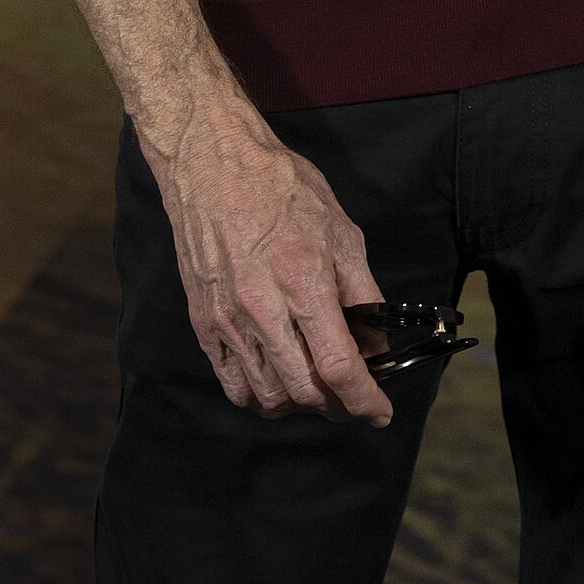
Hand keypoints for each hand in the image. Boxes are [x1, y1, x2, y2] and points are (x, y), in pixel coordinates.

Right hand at [146, 98, 393, 424]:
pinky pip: (233, 385)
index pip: (338, 366)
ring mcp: (228, 323)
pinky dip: (260, 397)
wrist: (214, 168)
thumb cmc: (284, 191)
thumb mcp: (341, 231)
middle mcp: (263, 311)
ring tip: (319, 391)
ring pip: (268, 396)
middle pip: (303, 391)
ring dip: (300, 404)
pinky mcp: (203, 326)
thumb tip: (376, 341)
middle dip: (336, 406)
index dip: (363, 400)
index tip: (381, 414)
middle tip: (353, 400)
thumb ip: (362, 291)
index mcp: (304, 283)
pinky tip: (278, 383)